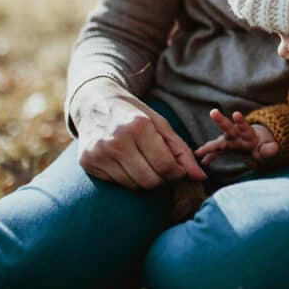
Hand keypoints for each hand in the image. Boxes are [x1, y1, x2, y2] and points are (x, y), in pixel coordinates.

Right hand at [73, 77, 205, 188]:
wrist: (94, 103)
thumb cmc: (133, 114)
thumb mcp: (160, 124)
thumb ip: (181, 151)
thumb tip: (201, 177)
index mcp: (138, 126)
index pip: (166, 166)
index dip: (177, 172)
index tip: (177, 169)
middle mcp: (116, 141)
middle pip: (150, 181)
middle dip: (161, 178)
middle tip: (160, 166)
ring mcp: (99, 153)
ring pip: (134, 186)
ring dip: (143, 179)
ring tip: (141, 161)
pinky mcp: (87, 163)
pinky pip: (117, 183)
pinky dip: (126, 178)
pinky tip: (123, 161)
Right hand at [194, 109, 277, 164]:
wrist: (256, 144)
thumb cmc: (262, 146)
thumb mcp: (268, 148)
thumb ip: (270, 149)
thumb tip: (275, 148)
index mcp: (248, 133)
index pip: (244, 126)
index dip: (241, 121)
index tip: (236, 114)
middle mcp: (236, 134)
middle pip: (228, 127)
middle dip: (220, 120)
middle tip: (213, 112)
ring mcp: (229, 141)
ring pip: (219, 141)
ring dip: (209, 145)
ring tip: (198, 152)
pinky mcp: (225, 147)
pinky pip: (216, 153)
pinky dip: (210, 157)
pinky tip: (202, 161)